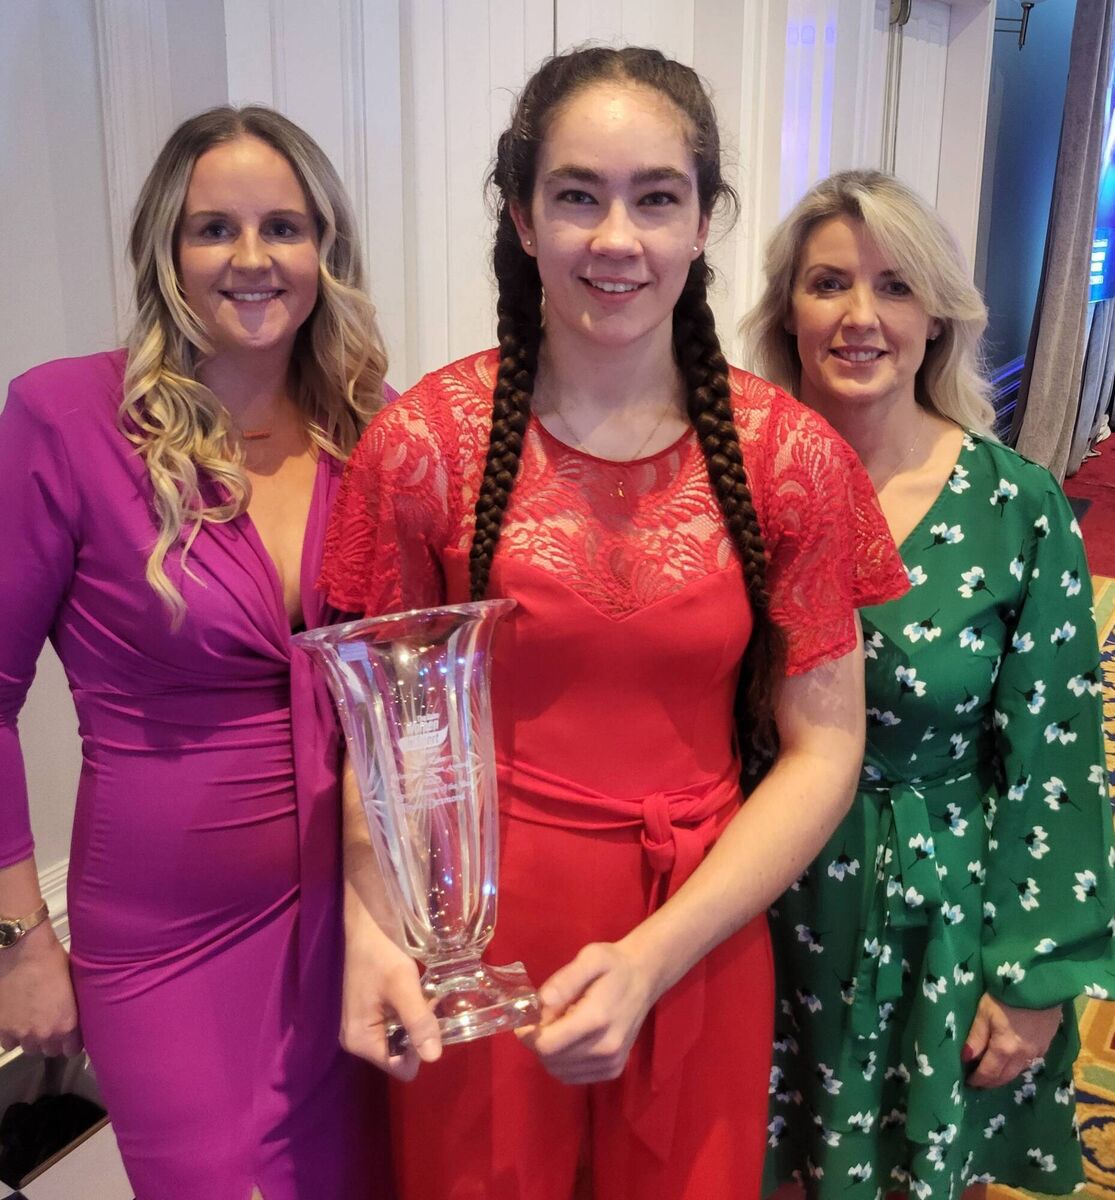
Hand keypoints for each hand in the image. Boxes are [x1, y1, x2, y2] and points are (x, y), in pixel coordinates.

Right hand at [0, 926, 81, 1056]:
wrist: (23, 952)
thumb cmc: (54, 961)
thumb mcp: (73, 985)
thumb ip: (72, 1008)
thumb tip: (76, 1017)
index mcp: (67, 1024)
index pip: (71, 1050)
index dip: (71, 1043)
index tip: (70, 1036)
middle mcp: (45, 1034)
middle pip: (50, 1051)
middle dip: (52, 1040)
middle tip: (51, 1025)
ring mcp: (21, 1034)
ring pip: (29, 1048)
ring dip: (32, 1038)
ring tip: (33, 1022)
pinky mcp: (1, 1029)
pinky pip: (9, 1043)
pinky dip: (13, 1035)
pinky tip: (17, 1021)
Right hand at [340, 913, 440, 1081]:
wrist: (366, 922)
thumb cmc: (381, 952)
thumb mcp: (403, 986)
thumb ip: (418, 1022)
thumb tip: (433, 1058)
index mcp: (360, 1040)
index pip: (400, 1068)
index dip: (420, 1049)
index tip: (428, 1019)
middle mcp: (357, 1039)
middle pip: (400, 1054)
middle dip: (419, 1032)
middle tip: (427, 1001)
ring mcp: (363, 1025)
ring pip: (401, 1037)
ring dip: (416, 1019)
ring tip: (424, 993)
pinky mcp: (370, 1011)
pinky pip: (395, 1023)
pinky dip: (409, 1010)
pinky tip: (416, 990)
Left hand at [517, 940, 655, 1084]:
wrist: (645, 977)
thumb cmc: (614, 964)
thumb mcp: (590, 958)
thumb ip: (564, 980)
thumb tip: (541, 1002)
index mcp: (597, 1019)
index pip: (547, 1045)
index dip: (528, 1034)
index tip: (527, 1017)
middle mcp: (606, 1048)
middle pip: (551, 1060)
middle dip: (537, 1041)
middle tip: (542, 1018)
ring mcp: (612, 1062)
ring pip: (560, 1072)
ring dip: (549, 1053)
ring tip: (558, 1026)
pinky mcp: (614, 1069)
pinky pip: (574, 1077)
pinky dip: (563, 1063)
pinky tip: (569, 1040)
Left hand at [962, 992, 1061, 1088]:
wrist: (1039, 985)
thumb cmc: (1006, 996)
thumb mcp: (984, 1012)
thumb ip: (976, 1037)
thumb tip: (965, 1058)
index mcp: (1005, 1049)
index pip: (989, 1072)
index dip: (978, 1080)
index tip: (969, 1083)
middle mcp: (1022, 1056)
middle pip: (1005, 1076)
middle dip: (991, 1082)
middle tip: (980, 1082)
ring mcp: (1037, 1051)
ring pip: (1018, 1071)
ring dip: (1005, 1075)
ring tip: (993, 1073)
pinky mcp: (1046, 1044)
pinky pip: (1030, 1061)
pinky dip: (1017, 1065)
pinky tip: (1012, 1060)